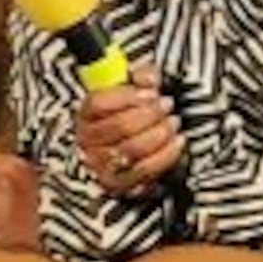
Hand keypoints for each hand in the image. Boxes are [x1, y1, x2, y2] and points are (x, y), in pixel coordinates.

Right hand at [74, 65, 183, 198]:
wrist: (126, 150)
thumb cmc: (128, 116)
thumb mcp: (132, 90)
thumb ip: (140, 77)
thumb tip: (149, 79)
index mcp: (85, 114)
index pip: (98, 103)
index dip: (127, 96)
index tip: (152, 92)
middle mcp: (87, 141)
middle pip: (119, 126)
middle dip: (150, 114)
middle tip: (168, 105)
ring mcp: (100, 164)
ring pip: (132, 149)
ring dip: (160, 134)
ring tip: (174, 122)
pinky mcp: (117, 184)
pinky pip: (144, 170)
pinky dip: (166, 155)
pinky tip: (177, 142)